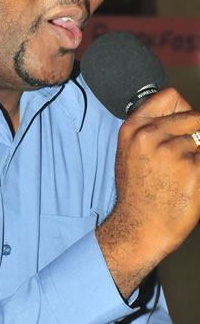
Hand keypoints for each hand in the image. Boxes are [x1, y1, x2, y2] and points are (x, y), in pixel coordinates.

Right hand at [96, 88, 199, 297]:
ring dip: (198, 156)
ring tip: (180, 176)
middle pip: (194, 117)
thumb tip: (187, 117)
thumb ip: (152, 129)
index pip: (170, 97)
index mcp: (134, 128)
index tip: (183, 126)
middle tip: (183, 159)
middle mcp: (151, 135)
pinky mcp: (194, 168)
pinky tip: (188, 184)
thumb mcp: (131, 152)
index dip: (183, 110)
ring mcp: (173, 151)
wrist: (139, 227)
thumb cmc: (137, 193)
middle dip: (195, 136)